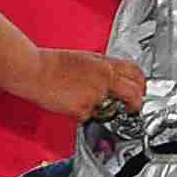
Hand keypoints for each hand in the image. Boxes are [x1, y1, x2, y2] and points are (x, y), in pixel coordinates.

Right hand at [26, 48, 147, 121]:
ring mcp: (96, 95)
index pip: (136, 73)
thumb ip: (103, 69)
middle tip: (131, 108)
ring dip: (105, 111)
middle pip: (134, 94)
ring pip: (112, 109)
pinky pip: (90, 117)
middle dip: (136, 104)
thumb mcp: (86, 59)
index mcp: (106, 64)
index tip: (140, 91)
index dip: (141, 84)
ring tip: (87, 103)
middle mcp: (105, 79)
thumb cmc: (54, 64)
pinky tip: (72, 105)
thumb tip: (113, 79)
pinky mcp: (83, 110)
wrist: (34, 71)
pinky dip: (83, 115)